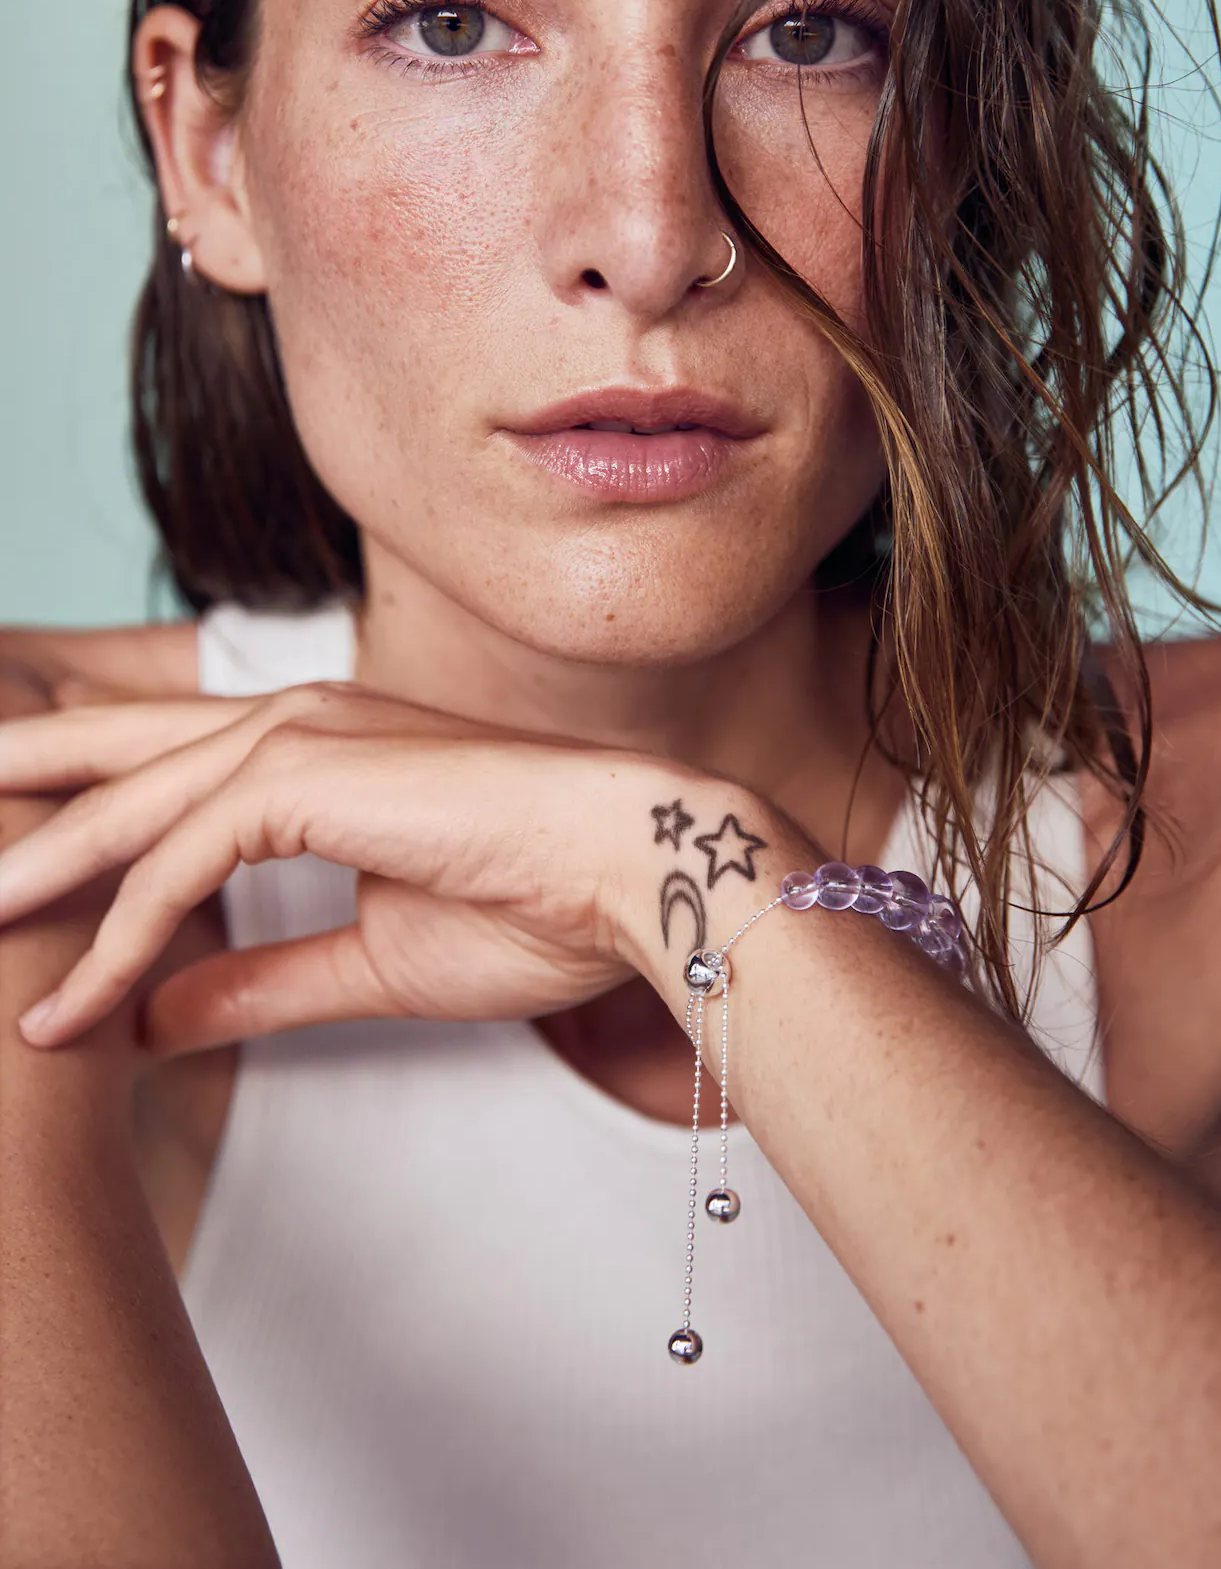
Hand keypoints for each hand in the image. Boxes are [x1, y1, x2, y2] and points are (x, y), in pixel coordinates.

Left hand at [0, 681, 723, 1052]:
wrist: (634, 874)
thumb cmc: (537, 908)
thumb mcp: (367, 962)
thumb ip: (257, 981)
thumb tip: (155, 1021)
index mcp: (318, 751)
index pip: (165, 768)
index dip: (80, 806)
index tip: (13, 866)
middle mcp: (297, 725)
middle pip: (117, 751)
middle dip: (22, 785)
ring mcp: (301, 739)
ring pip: (129, 805)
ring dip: (39, 873)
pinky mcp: (310, 777)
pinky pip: (180, 860)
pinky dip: (119, 934)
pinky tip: (69, 1006)